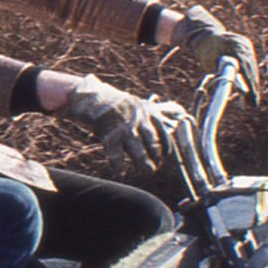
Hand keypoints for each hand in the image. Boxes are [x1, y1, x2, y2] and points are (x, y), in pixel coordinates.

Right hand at [58, 74, 186, 172]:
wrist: (88, 96)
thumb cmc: (113, 102)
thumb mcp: (138, 103)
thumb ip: (158, 110)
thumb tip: (180, 112)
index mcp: (144, 112)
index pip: (162, 131)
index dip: (166, 144)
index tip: (166, 155)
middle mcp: (136, 119)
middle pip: (151, 141)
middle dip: (156, 156)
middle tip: (157, 167)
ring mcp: (123, 127)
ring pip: (137, 148)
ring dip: (143, 162)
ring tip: (148, 172)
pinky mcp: (108, 133)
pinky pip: (115, 153)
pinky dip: (118, 164)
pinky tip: (120, 172)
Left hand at [174, 5, 260, 102]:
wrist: (205, 35)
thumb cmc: (205, 52)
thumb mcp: (209, 64)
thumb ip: (220, 74)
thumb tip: (227, 91)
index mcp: (231, 46)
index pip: (244, 67)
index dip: (249, 84)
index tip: (251, 97)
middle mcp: (241, 43)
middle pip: (250, 68)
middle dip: (252, 86)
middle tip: (253, 103)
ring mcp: (245, 43)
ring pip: (252, 66)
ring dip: (252, 82)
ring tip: (253, 99)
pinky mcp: (246, 44)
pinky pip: (250, 62)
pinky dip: (250, 74)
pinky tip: (252, 87)